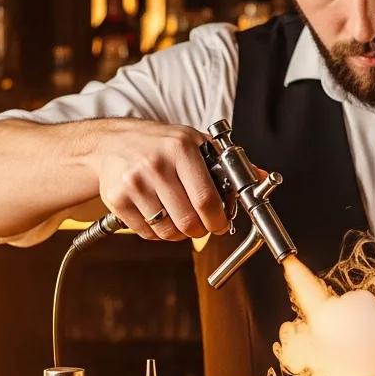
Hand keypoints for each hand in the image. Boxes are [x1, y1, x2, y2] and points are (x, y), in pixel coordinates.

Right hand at [87, 120, 230, 241]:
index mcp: (181, 148)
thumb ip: (229, 163)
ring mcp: (134, 183)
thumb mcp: (195, 143)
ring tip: (180, 218)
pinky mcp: (117, 199)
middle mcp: (156, 164)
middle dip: (201, 230)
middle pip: (188, 221)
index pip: (206, 199)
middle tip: (202, 226)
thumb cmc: (160, 144)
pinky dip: (158, 232)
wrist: (111, 142)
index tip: (221, 224)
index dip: (218, 220)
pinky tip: (159, 215)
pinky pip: (148, 233)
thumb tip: (263, 178)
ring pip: (168, 231)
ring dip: (180, 233)